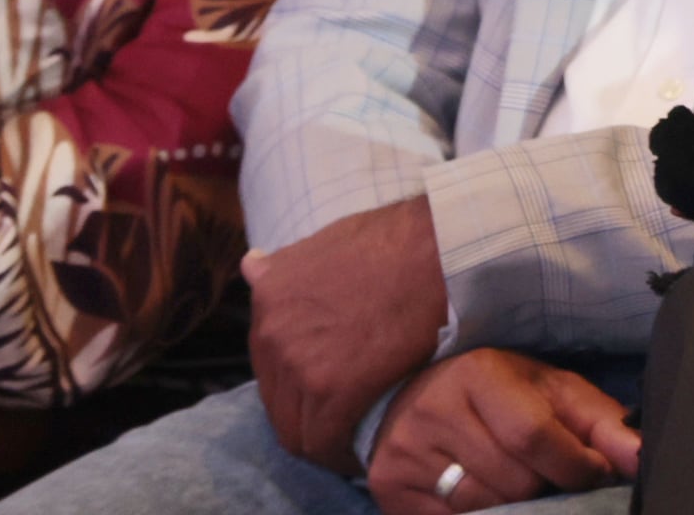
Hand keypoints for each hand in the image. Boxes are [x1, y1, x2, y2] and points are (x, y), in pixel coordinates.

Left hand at [242, 197, 450, 469]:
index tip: (325, 391)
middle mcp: (271, 332)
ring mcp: (298, 363)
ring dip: (321, 437)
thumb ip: (287, 264)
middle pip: (278, 399)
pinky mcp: (332, 390)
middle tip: (342, 418)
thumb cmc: (401, 239)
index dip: (297, 382)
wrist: (443, 248)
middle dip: (307, 413)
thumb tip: (249, 264)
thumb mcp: (328, 240)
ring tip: (352, 438)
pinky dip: (338, 453)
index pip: (269, 362)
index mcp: (269, 295)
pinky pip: (323, 440)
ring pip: (295, 427)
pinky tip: (358, 452)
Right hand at [365, 348, 638, 513]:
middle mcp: (435, 410)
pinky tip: (487, 498)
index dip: (574, 466)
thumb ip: (601, 422)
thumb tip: (640, 458)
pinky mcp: (389, 489)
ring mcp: (405, 454)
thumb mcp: (552, 391)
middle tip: (549, 477)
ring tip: (518, 484)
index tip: (593, 473)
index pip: (533, 436)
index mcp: (480, 374)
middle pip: (512, 480)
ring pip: (483, 507)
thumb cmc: (499, 394)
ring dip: (514, 506)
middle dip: (545, 487)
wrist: (414, 398)